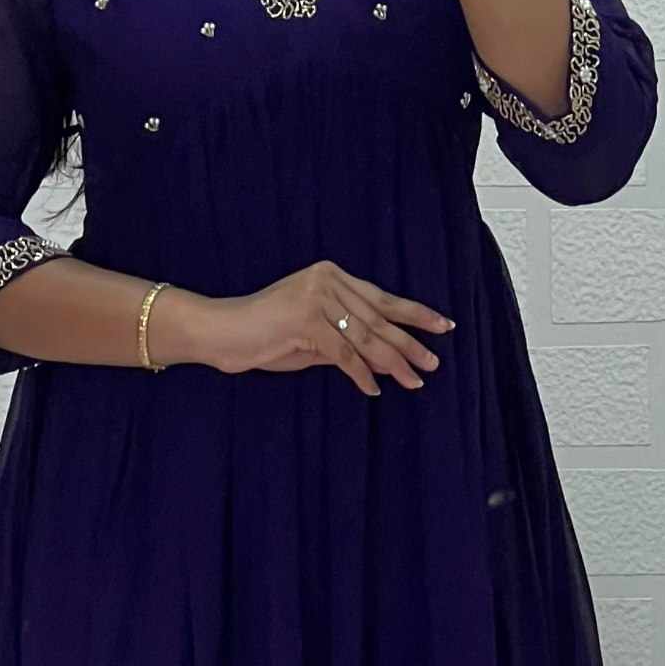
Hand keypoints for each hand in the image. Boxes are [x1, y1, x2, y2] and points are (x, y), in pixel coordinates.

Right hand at [187, 261, 452, 396]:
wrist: (221, 331)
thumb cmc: (265, 334)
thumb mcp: (314, 337)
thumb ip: (348, 342)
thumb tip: (387, 361)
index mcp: (332, 275)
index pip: (381, 297)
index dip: (414, 313)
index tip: (442, 326)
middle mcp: (328, 281)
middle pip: (379, 317)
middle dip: (410, 342)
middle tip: (434, 361)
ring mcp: (316, 299)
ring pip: (367, 337)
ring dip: (393, 362)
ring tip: (414, 379)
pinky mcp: (305, 321)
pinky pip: (343, 354)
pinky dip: (360, 374)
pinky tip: (374, 390)